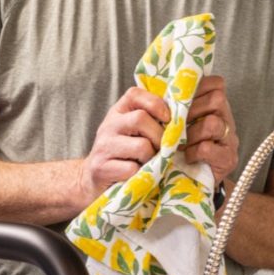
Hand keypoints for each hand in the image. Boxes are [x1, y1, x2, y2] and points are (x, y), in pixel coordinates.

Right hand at [77, 87, 169, 203]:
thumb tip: (179, 120)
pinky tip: (137, 176)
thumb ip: (150, 122)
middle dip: (159, 136)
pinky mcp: (101, 168)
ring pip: (141, 146)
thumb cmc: (123, 155)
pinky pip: (132, 168)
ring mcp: (103, 146)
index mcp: (118, 112)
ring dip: (151, 158)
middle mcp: (108, 125)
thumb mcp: (133, 133)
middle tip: (161, 149)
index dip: (155, 103)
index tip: (167, 119)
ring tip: (147, 164)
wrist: (93, 180)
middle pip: (141, 119)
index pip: (135, 94)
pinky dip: (141, 175)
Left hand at [184, 76, 237, 184]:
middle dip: (191, 110)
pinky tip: (186, 157)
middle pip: (217, 99)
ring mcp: (230, 140)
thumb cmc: (181, 149)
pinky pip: (208, 148)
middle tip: (175, 124)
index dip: (197, 88)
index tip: (180, 99)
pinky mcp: (228, 159)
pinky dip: (193, 151)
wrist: (191, 183)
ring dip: (190, 133)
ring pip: (212, 123)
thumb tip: (155, 87)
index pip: (216, 84)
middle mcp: (228, 120)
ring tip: (179, 143)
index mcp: (217, 108)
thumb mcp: (180, 124)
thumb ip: (176, 106)